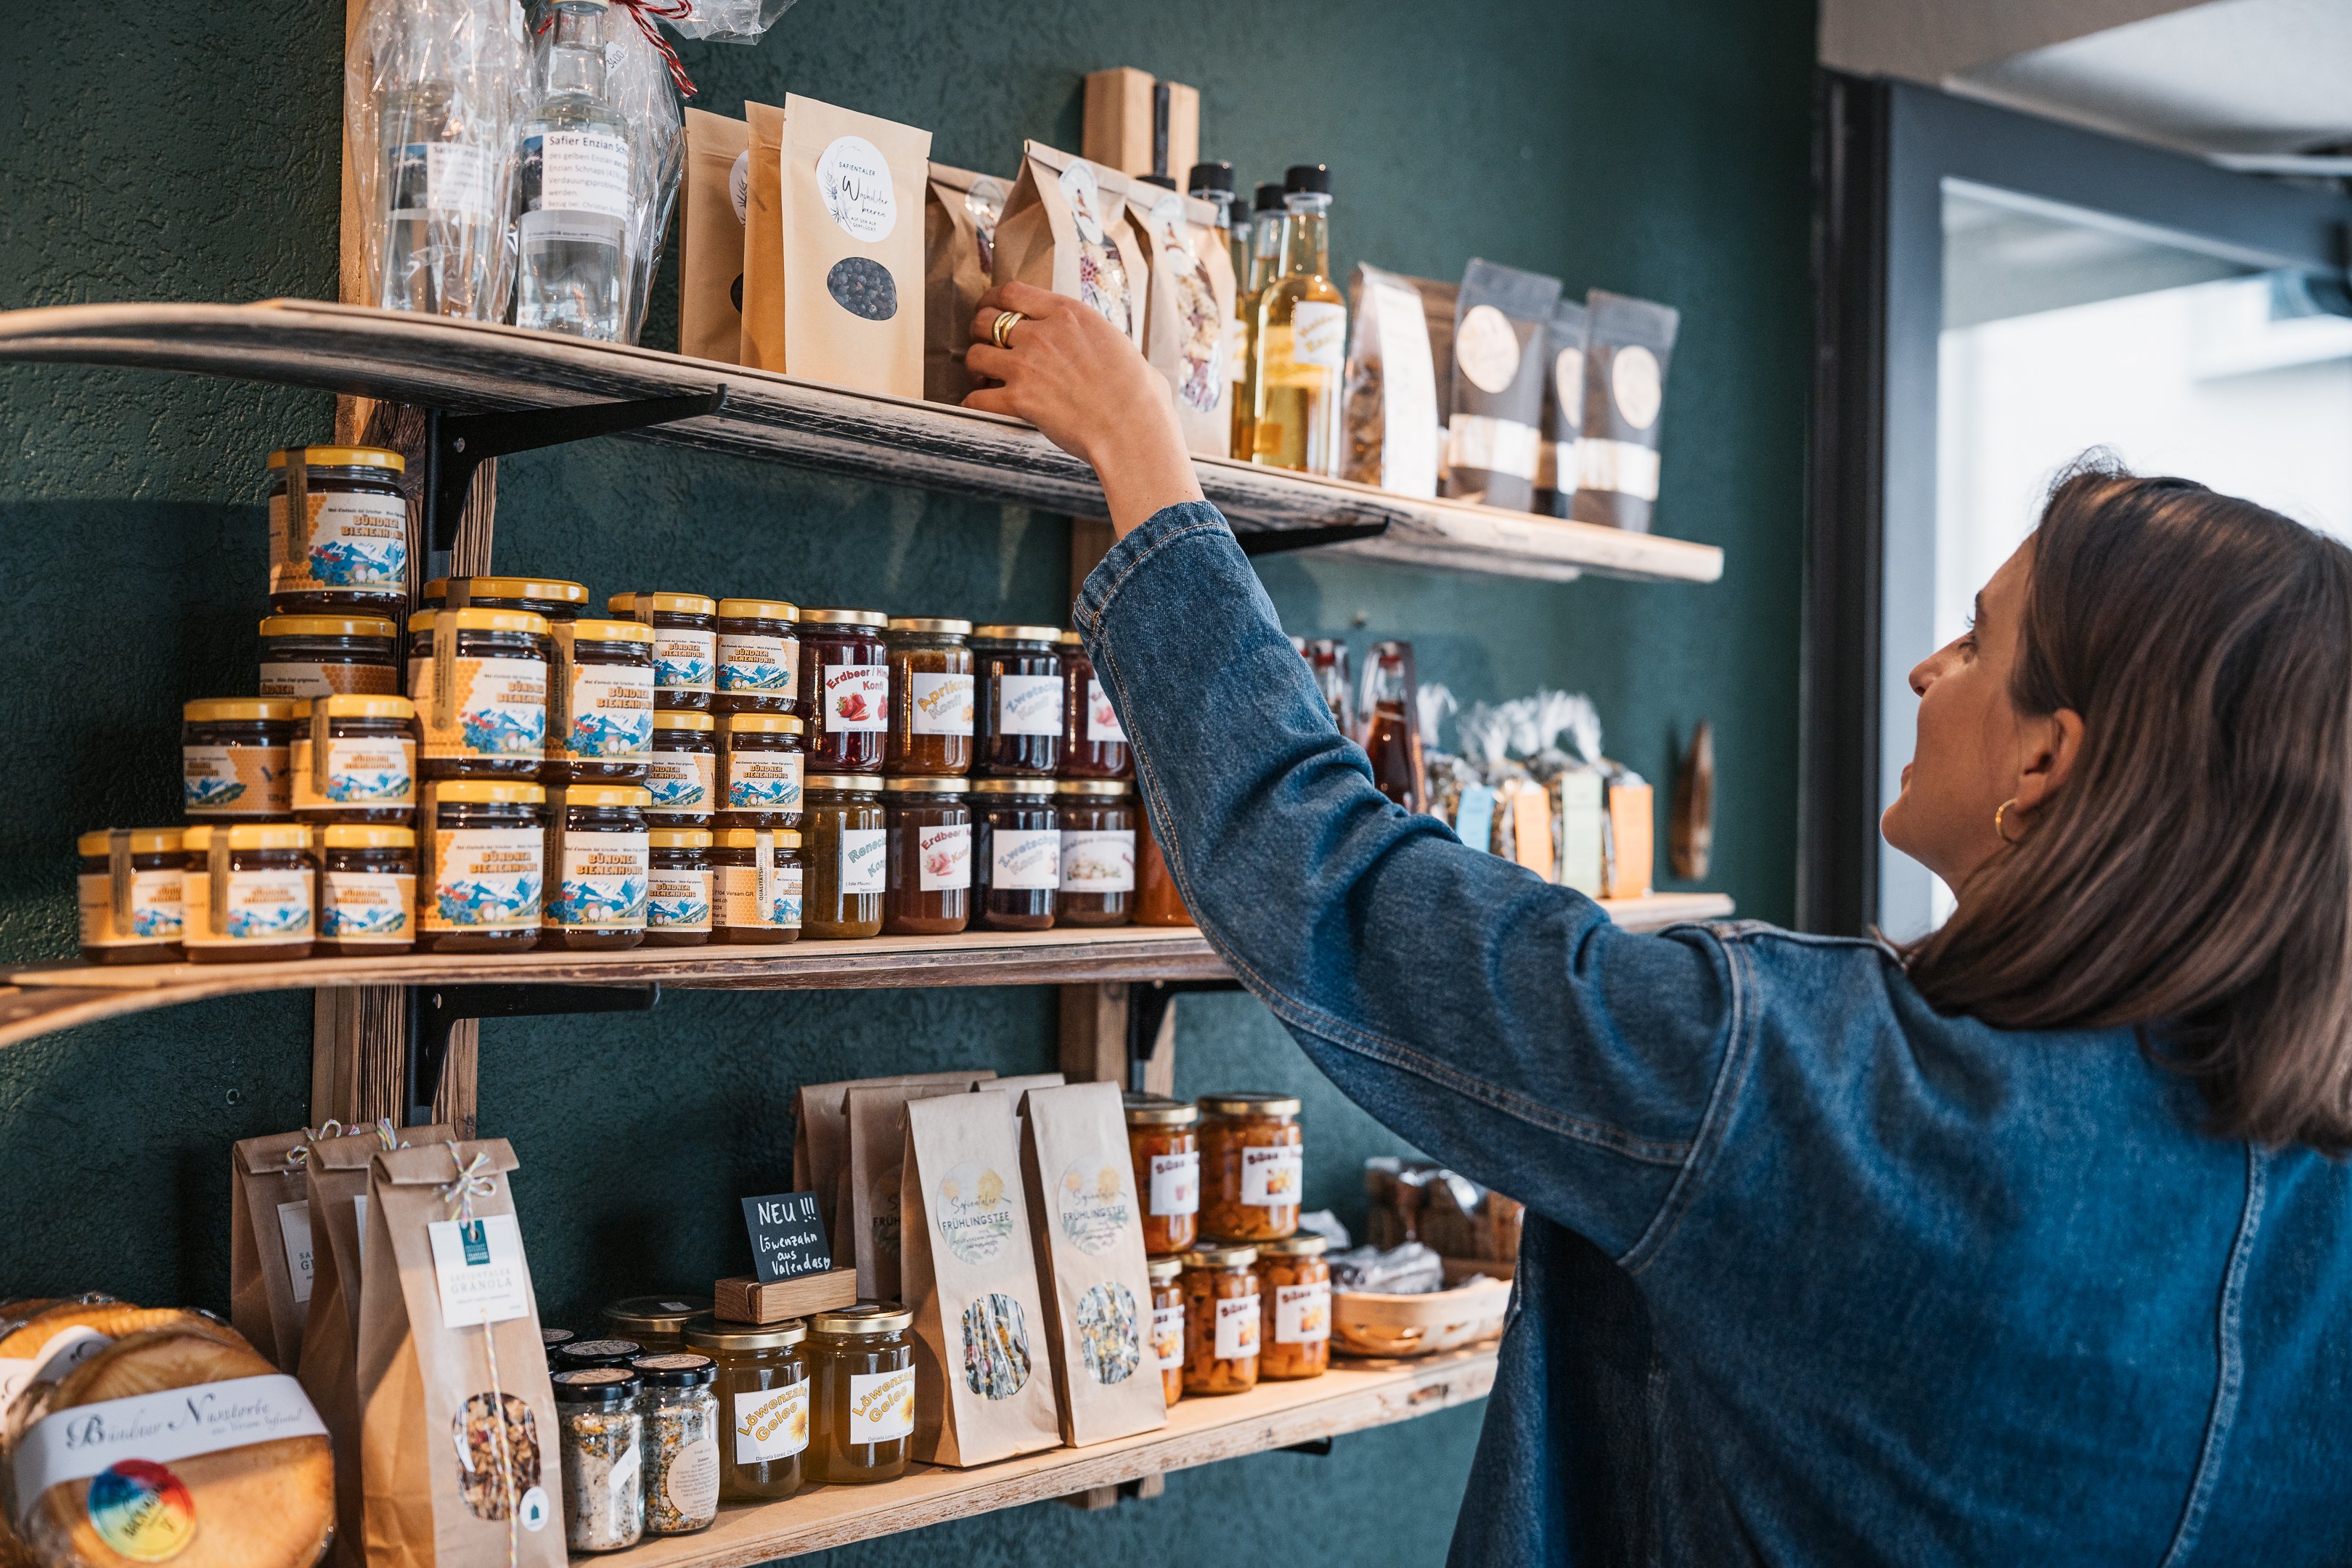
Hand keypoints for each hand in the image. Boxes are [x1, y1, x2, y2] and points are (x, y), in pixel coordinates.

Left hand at [964, 281, 1203, 537]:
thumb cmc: (1140, 395)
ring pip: (975, 356)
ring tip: (983, 378)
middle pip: (985, 320)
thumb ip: (1103, 342)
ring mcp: (1027, 366)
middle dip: (979, 332)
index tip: (990, 310)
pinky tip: (978, 407)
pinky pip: (976, 398)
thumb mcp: (1122, 348)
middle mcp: (1042, 334)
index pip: (1012, 291)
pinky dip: (972, 403)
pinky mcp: (1019, 400)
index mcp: (1068, 314)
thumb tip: (1118, 354)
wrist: (1134, 428)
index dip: (993, 301)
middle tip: (984, 346)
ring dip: (976, 368)